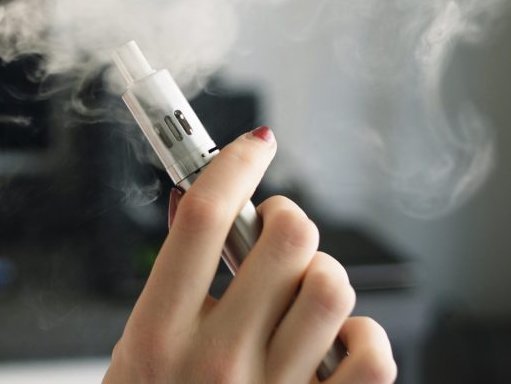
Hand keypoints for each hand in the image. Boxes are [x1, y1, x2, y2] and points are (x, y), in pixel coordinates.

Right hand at [103, 127, 396, 383]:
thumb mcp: (137, 352)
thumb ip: (171, 279)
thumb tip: (198, 203)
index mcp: (157, 336)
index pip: (205, 220)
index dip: (233, 165)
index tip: (252, 147)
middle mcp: (216, 363)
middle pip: (285, 239)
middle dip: (287, 216)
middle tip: (277, 229)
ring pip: (333, 287)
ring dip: (323, 272)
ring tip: (303, 290)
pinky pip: (372, 355)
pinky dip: (366, 336)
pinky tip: (337, 340)